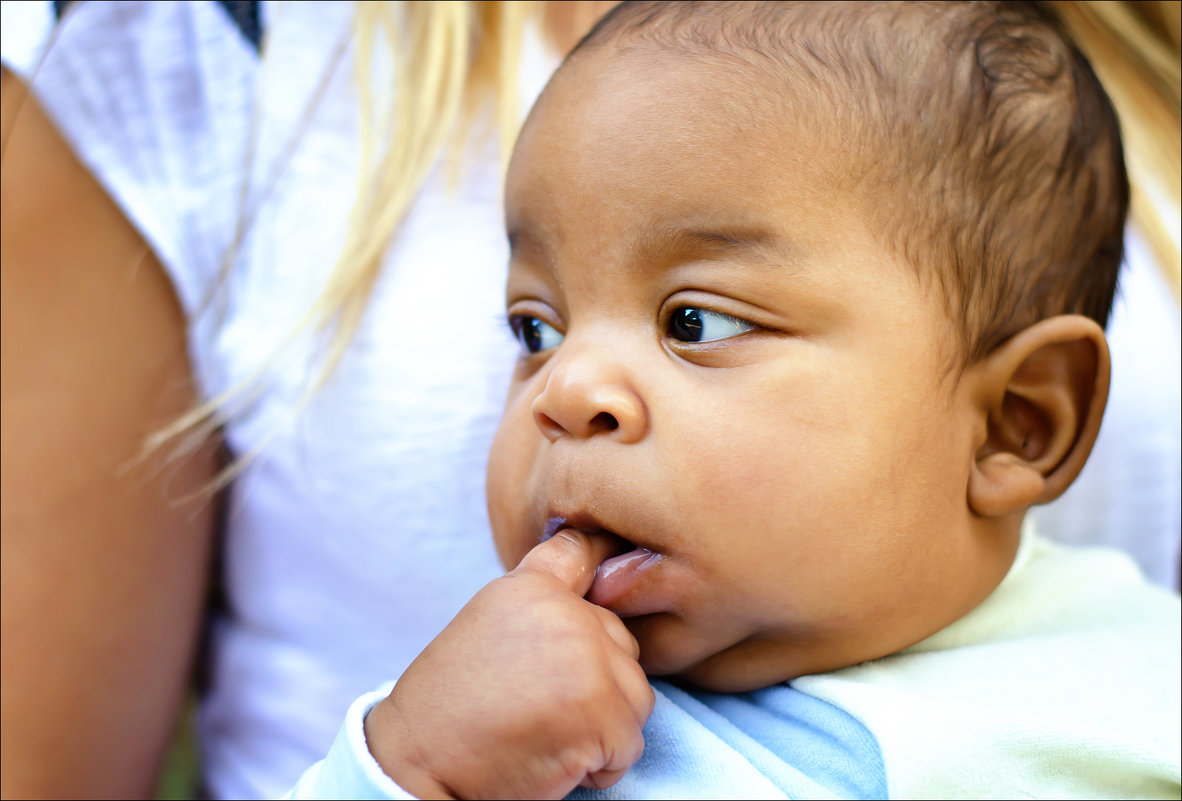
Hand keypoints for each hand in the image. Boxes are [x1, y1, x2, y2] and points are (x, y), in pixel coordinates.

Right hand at [364, 529, 654, 799]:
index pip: (580, 550)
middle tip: (538, 706)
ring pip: (636, 697)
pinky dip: (601, 766)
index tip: (612, 559)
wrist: (416, 763)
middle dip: (598, 684)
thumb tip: (597, 587)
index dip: (602, 556)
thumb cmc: (453, 706)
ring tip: (546, 732)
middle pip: (623, 646)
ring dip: (603, 728)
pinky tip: (552, 759)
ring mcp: (587, 660)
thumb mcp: (491, 626)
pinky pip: (629, 745)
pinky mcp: (601, 712)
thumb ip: (543, 606)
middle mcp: (565, 614)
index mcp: (532, 588)